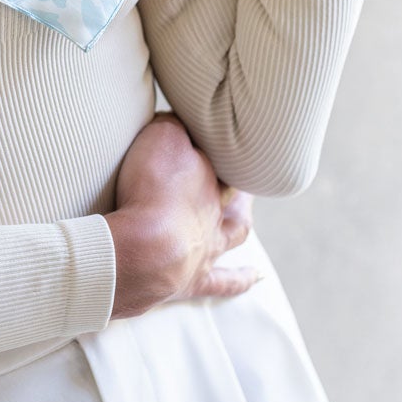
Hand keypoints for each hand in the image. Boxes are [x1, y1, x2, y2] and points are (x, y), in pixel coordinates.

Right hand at [106, 111, 261, 318]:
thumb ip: (173, 124)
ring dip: (240, 220)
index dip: (217, 146)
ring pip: (234, 232)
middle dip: (231, 182)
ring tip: (247, 213)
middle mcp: (214, 214)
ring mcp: (207, 249)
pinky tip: (257, 277)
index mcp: (209, 178)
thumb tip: (179, 119)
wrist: (143, 252)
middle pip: (231, 194)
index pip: (220, 157)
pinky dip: (242, 279)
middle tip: (232, 172)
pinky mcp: (193, 282)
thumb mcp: (160, 137)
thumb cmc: (152, 191)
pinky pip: (226, 281)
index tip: (216, 131)